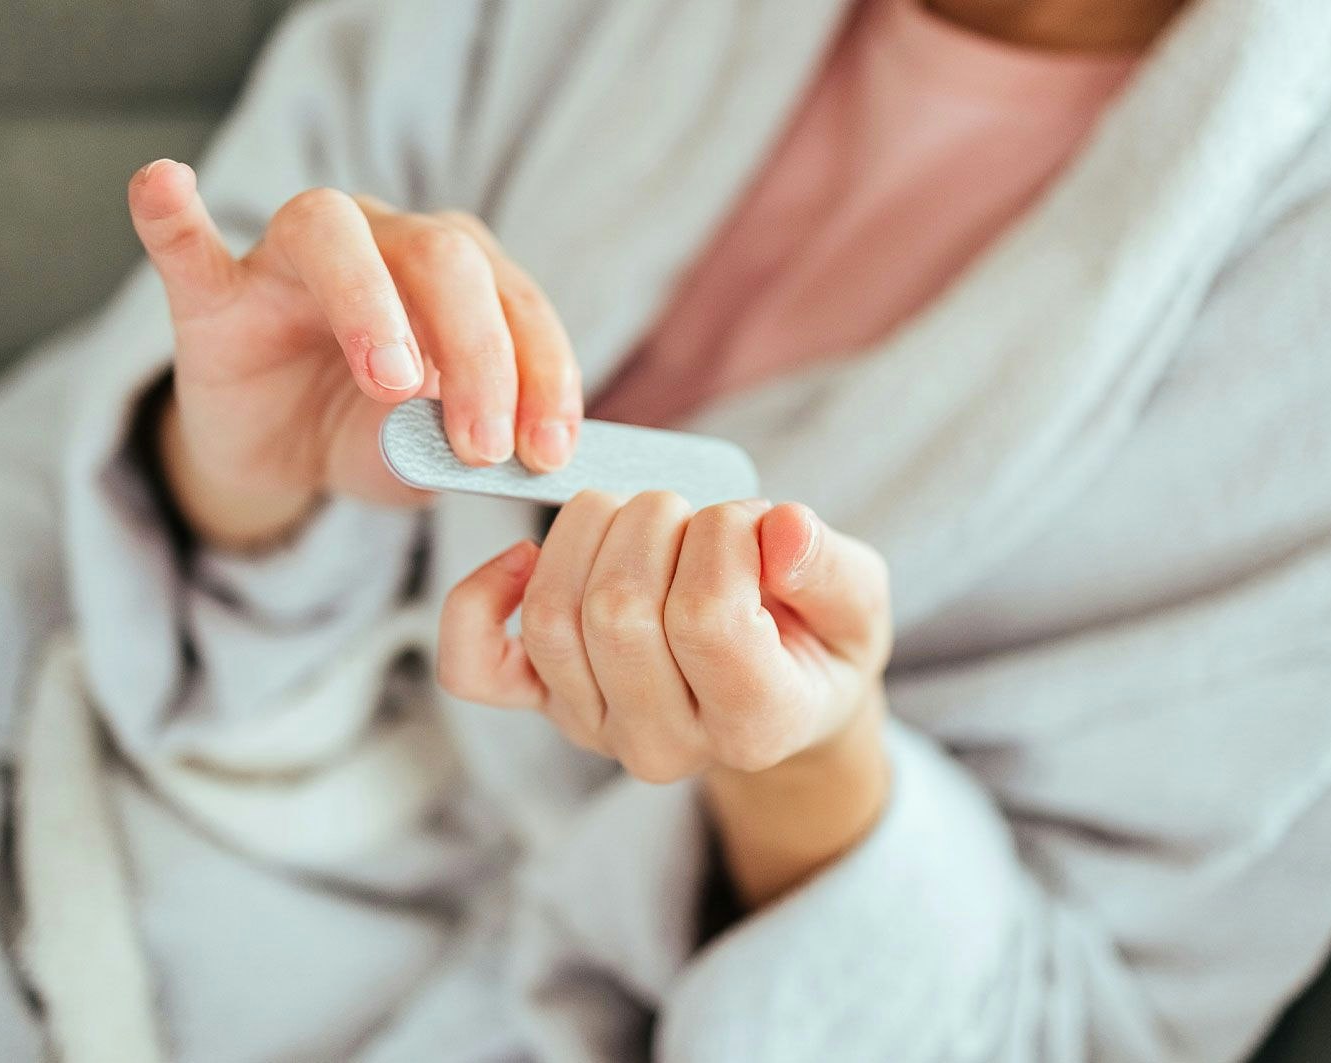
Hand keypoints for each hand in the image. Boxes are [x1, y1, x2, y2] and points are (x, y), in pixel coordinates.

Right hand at [126, 159, 581, 548]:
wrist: (285, 457)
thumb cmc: (378, 436)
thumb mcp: (435, 456)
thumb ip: (469, 450)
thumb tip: (514, 461)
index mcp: (458, 273)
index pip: (514, 301)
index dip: (541, 374)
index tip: (548, 449)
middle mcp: (384, 239)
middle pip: (441, 257)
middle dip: (477, 353)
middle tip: (480, 446)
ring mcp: (289, 259)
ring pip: (332, 235)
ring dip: (371, 303)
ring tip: (395, 383)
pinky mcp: (213, 295)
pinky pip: (186, 244)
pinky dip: (173, 214)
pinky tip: (165, 183)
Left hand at [438, 492, 890, 778]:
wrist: (778, 695)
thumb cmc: (816, 638)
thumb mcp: (858, 603)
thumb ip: (831, 569)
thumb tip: (783, 529)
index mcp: (756, 725)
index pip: (708, 617)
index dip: (725, 537)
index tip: (753, 522)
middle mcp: (664, 744)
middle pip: (618, 612)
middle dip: (656, 521)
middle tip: (695, 515)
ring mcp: (594, 727)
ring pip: (550, 615)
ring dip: (588, 530)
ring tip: (642, 520)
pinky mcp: (543, 702)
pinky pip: (472, 666)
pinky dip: (480, 599)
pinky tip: (524, 556)